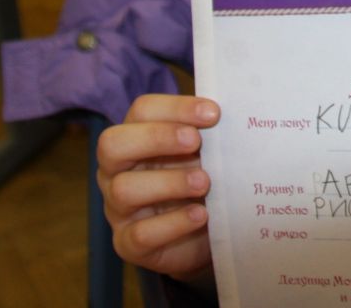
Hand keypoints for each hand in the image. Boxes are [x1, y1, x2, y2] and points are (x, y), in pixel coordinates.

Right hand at [97, 94, 220, 282]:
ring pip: (124, 190)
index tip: (213, 113)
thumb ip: (209, 134)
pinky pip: (140, 234)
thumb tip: (237, 114)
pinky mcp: (128, 243)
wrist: (205, 231)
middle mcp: (116, 171)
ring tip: (205, 182)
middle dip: (157, 138)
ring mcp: (117, 209)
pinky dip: (174, 223)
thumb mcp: (203, 153)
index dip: (175, 108)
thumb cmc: (200, 179)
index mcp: (134, 138)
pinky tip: (201, 215)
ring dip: (169, 182)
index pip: (141, 111)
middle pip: (113, 144)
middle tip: (196, 141)